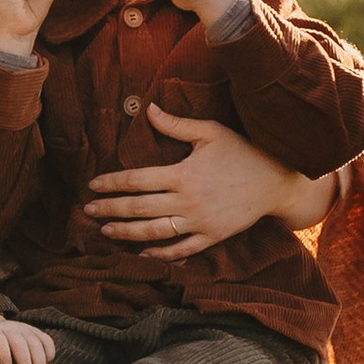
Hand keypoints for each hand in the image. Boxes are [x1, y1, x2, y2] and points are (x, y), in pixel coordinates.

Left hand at [0, 312, 54, 363]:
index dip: (4, 352)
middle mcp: (9, 328)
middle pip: (20, 342)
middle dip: (25, 360)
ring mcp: (24, 329)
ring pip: (35, 341)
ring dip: (39, 359)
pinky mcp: (36, 332)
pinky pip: (46, 340)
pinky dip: (49, 351)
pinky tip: (48, 363)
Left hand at [83, 115, 336, 259]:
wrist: (276, 181)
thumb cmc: (242, 152)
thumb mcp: (210, 132)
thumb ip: (175, 125)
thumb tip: (147, 109)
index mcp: (182, 174)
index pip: (136, 180)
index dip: (112, 184)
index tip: (93, 186)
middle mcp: (187, 202)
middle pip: (138, 208)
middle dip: (110, 210)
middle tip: (87, 211)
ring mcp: (199, 223)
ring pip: (154, 233)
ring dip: (127, 233)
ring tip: (106, 231)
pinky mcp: (211, 237)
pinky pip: (181, 250)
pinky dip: (160, 254)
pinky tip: (142, 253)